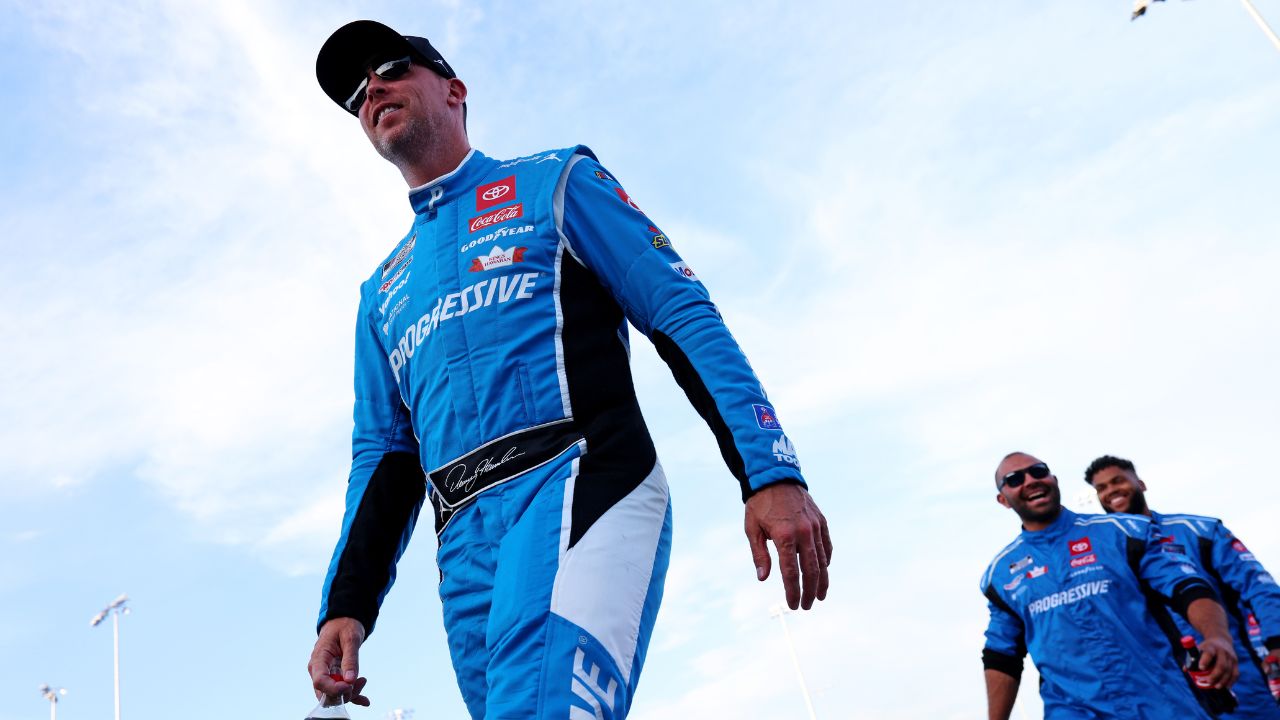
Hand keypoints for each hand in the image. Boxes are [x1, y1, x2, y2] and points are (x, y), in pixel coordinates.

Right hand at [308, 617, 370, 705]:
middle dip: (344, 693)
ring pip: (334, 695)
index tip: (350, 685)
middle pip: (325, 693)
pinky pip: (340, 691)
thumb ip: (350, 659)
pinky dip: (353, 696)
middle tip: (361, 681)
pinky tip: (365, 701)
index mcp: (318, 659)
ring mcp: (325, 675)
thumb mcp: (350, 638)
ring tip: (363, 680)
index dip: (334, 689)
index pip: (320, 682)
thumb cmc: (345, 626)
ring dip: (350, 693)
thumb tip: (350, 680)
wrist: (343, 621)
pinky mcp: (333, 676)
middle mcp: (318, 670)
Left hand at [744, 482, 831, 609]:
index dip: (792, 591)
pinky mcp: (821, 521)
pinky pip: (827, 546)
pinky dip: (826, 561)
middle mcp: (804, 532)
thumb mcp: (752, 529)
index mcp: (784, 535)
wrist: (775, 477)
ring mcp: (815, 527)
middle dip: (809, 592)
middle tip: (806, 606)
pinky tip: (823, 572)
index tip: (793, 605)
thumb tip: (763, 579)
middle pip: (811, 570)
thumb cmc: (760, 505)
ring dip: (822, 581)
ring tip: (819, 596)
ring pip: (822, 560)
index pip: (791, 572)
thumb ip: (759, 555)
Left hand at [1196, 635, 1238, 688]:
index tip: (1201, 668)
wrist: (1221, 639)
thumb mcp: (1199, 648)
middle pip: (1221, 665)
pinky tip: (1226, 686)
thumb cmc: (1207, 647)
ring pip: (1229, 671)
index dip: (1205, 661)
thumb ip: (1192, 658)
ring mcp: (1231, 657)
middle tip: (1208, 682)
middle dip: (1215, 675)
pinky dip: (1231, 681)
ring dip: (1223, 680)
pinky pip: (1235, 674)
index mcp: (1211, 647)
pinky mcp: (1236, 663)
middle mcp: (1223, 651)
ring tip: (1216, 686)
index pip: (1209, 653)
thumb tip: (1185, 669)